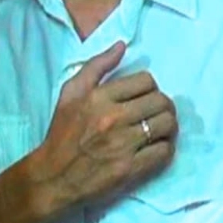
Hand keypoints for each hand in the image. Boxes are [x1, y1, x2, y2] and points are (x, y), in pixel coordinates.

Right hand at [0, 41, 177, 222]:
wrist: (53, 177)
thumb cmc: (62, 133)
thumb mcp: (70, 93)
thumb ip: (96, 66)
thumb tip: (122, 46)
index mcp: (99, 97)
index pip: (146, 81)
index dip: (150, 88)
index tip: (144, 98)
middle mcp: (113, 118)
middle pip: (162, 102)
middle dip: (164, 106)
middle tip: (156, 114)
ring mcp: (124, 144)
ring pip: (167, 125)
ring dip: (169, 127)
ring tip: (159, 131)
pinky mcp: (131, 169)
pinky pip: (164, 152)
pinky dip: (165, 148)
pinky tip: (155, 149)